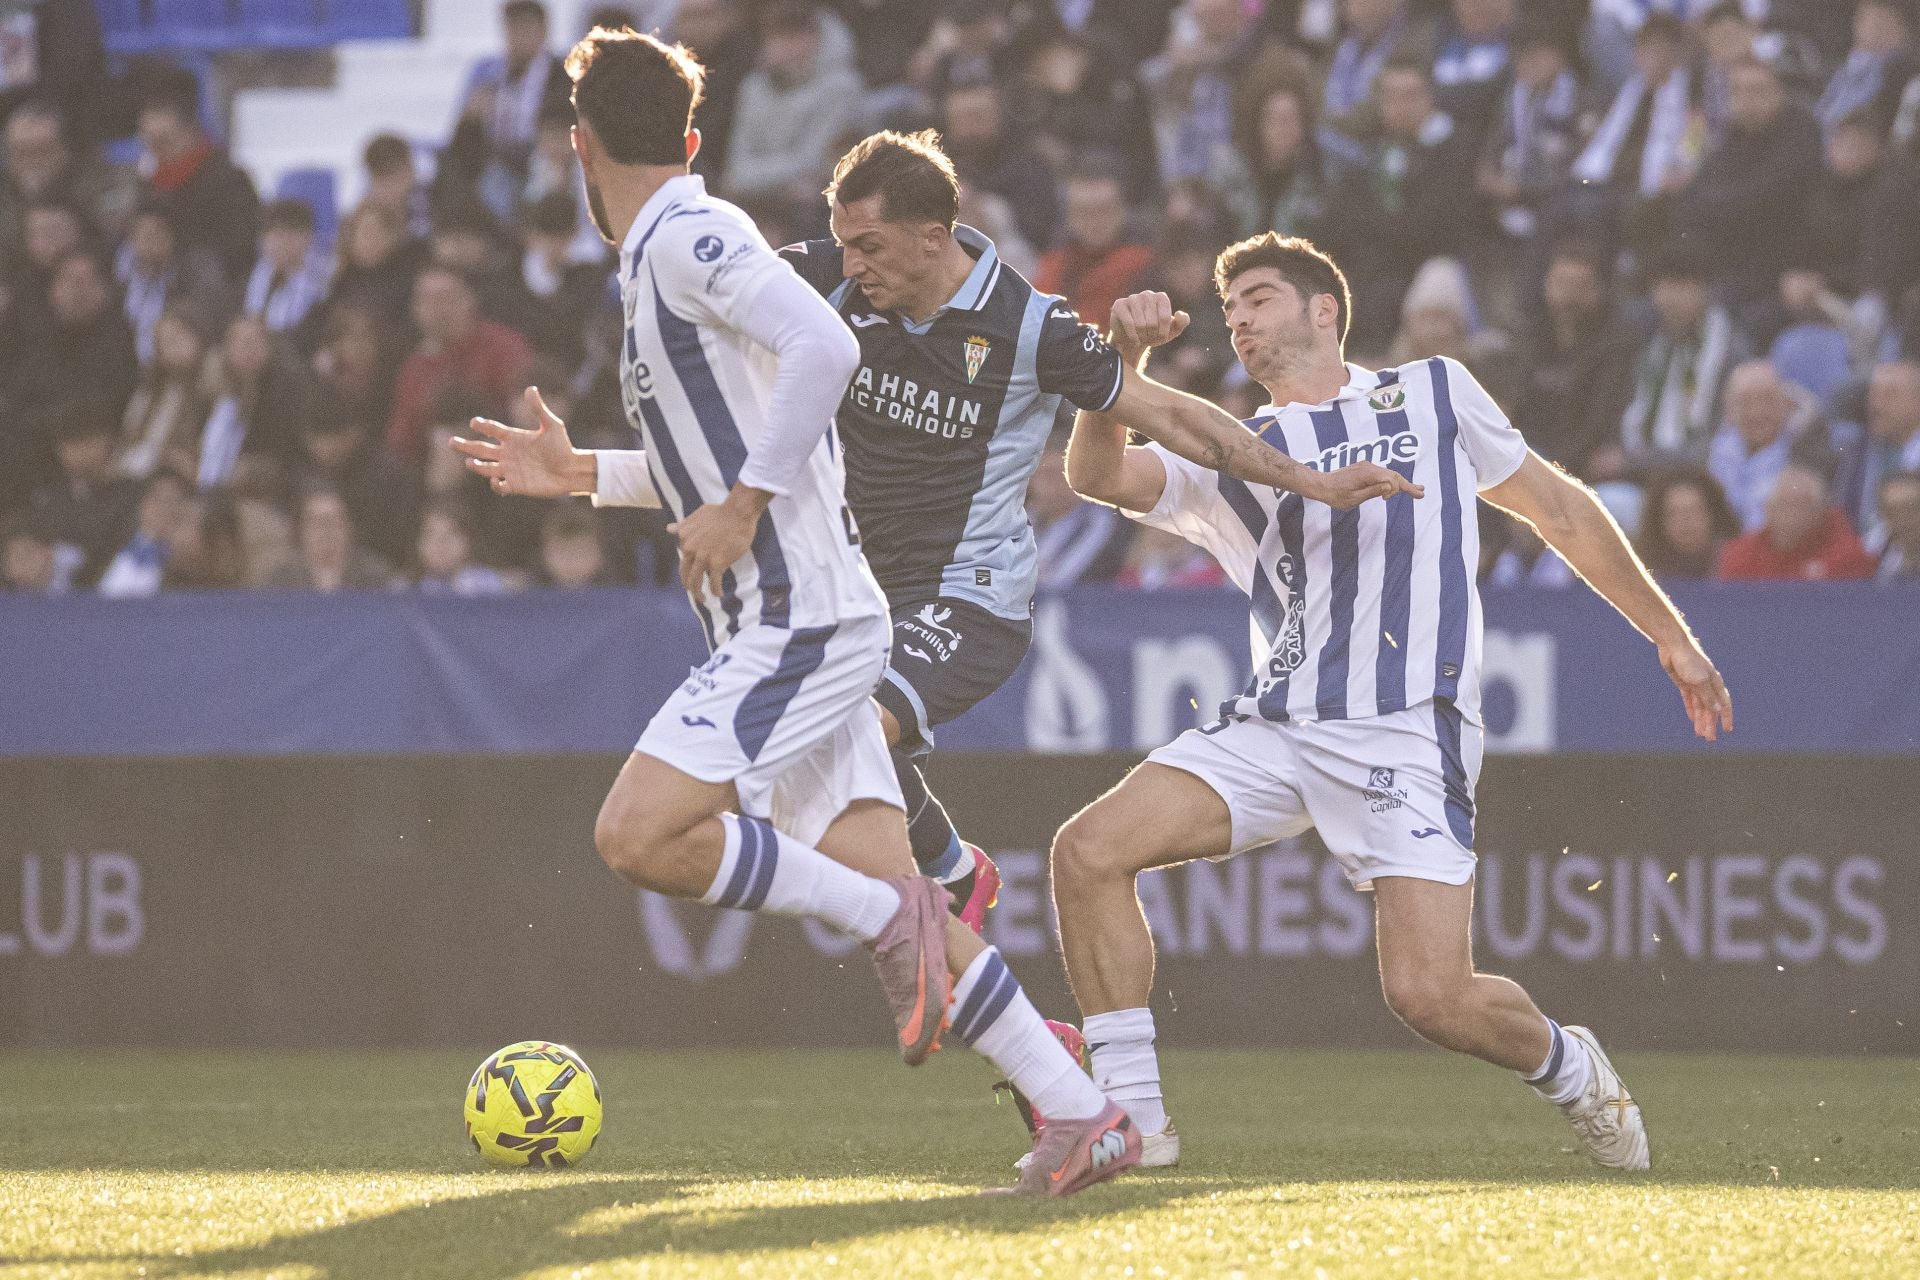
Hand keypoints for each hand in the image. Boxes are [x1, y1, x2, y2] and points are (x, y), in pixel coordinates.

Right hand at [451, 387, 588, 498]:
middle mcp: (508, 453)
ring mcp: (510, 470)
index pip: (492, 430)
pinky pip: (500, 487)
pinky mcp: (516, 485)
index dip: (483, 426)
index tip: (475, 422)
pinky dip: (495, 485)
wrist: (572, 470)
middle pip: (481, 449)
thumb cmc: (563, 447)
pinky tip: (496, 480)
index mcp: (514, 437)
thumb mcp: (552, 426)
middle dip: (466, 446)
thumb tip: (530, 388)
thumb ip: (539, 409)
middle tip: (451, 442)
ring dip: (477, 466)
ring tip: (469, 462)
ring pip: (486, 468)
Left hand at [670, 485, 767, 598]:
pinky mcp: (718, 563)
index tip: (696, 570)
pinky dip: (716, 590)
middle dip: (688, 585)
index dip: (690, 566)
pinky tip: (718, 594)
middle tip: (694, 591)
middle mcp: (690, 549)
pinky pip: (714, 582)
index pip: (683, 557)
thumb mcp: (697, 515)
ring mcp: (703, 557)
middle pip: (685, 573)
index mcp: (684, 538)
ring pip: (696, 581)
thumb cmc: (720, 512)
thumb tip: (669, 528)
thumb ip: (683, 525)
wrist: (737, 513)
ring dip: (698, 593)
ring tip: (703, 598)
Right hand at [1108, 291, 1189, 365]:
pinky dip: (1133, 336)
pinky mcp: (1119, 305)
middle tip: (1148, 336)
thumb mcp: (1172, 331)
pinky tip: (1134, 339)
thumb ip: (1182, 322)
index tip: (1160, 336)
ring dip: (1142, 336)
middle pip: (1152, 322)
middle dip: (1151, 335)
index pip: (1165, 318)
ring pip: (1140, 324)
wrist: (1133, 340)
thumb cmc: (1154, 333)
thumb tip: (1180, 314)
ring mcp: (1132, 298)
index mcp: (1161, 297)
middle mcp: (1147, 294)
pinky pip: (1129, 323)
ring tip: (1141, 336)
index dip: (1163, 332)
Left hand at [1305, 461, 1423, 508]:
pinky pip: (1381, 474)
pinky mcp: (1363, 470)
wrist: (1320, 485)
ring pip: (1388, 474)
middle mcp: (1369, 467)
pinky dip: (1390, 481)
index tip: (1401, 498)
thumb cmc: (1335, 495)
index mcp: (1368, 474)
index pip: (1392, 479)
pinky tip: (1395, 487)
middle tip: (1421, 492)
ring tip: (1414, 490)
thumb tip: (1390, 487)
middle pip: (1393, 475)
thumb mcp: (1354, 498)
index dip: (1401, 488)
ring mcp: (1366, 467)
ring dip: (1400, 483)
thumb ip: (1373, 492)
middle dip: (1407, 484)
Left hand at [1659, 639, 1732, 741]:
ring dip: (1700, 719)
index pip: (1724, 704)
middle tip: (1710, 738)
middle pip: (1710, 708)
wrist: (1673, 646)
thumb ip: (1707, 695)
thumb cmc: (1689, 660)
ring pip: (1700, 706)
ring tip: (1699, 733)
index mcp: (1715, 683)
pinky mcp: (1683, 683)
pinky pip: (1689, 700)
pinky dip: (1691, 709)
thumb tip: (1717, 710)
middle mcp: (1707, 685)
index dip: (1726, 717)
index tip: (1727, 730)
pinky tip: (1691, 719)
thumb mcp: (1699, 680)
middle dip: (1711, 723)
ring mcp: (1695, 684)